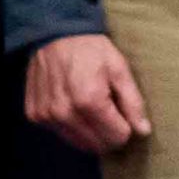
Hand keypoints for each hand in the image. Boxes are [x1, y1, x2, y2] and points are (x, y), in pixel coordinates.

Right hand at [25, 32, 151, 152]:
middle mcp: (64, 112)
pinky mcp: (35, 115)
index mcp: (89, 100)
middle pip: (99, 145)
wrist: (55, 33)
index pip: (117, 137)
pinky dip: (72, 127)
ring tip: (92, 109)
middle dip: (110, 134)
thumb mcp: (119, 68)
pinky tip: (74, 107)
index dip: (126, 127)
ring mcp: (47, 116)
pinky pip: (61, 134)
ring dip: (91, 133)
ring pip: (80, 144)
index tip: (123, 113)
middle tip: (110, 112)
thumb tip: (143, 131)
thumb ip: (133, 102)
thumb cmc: (91, 49)